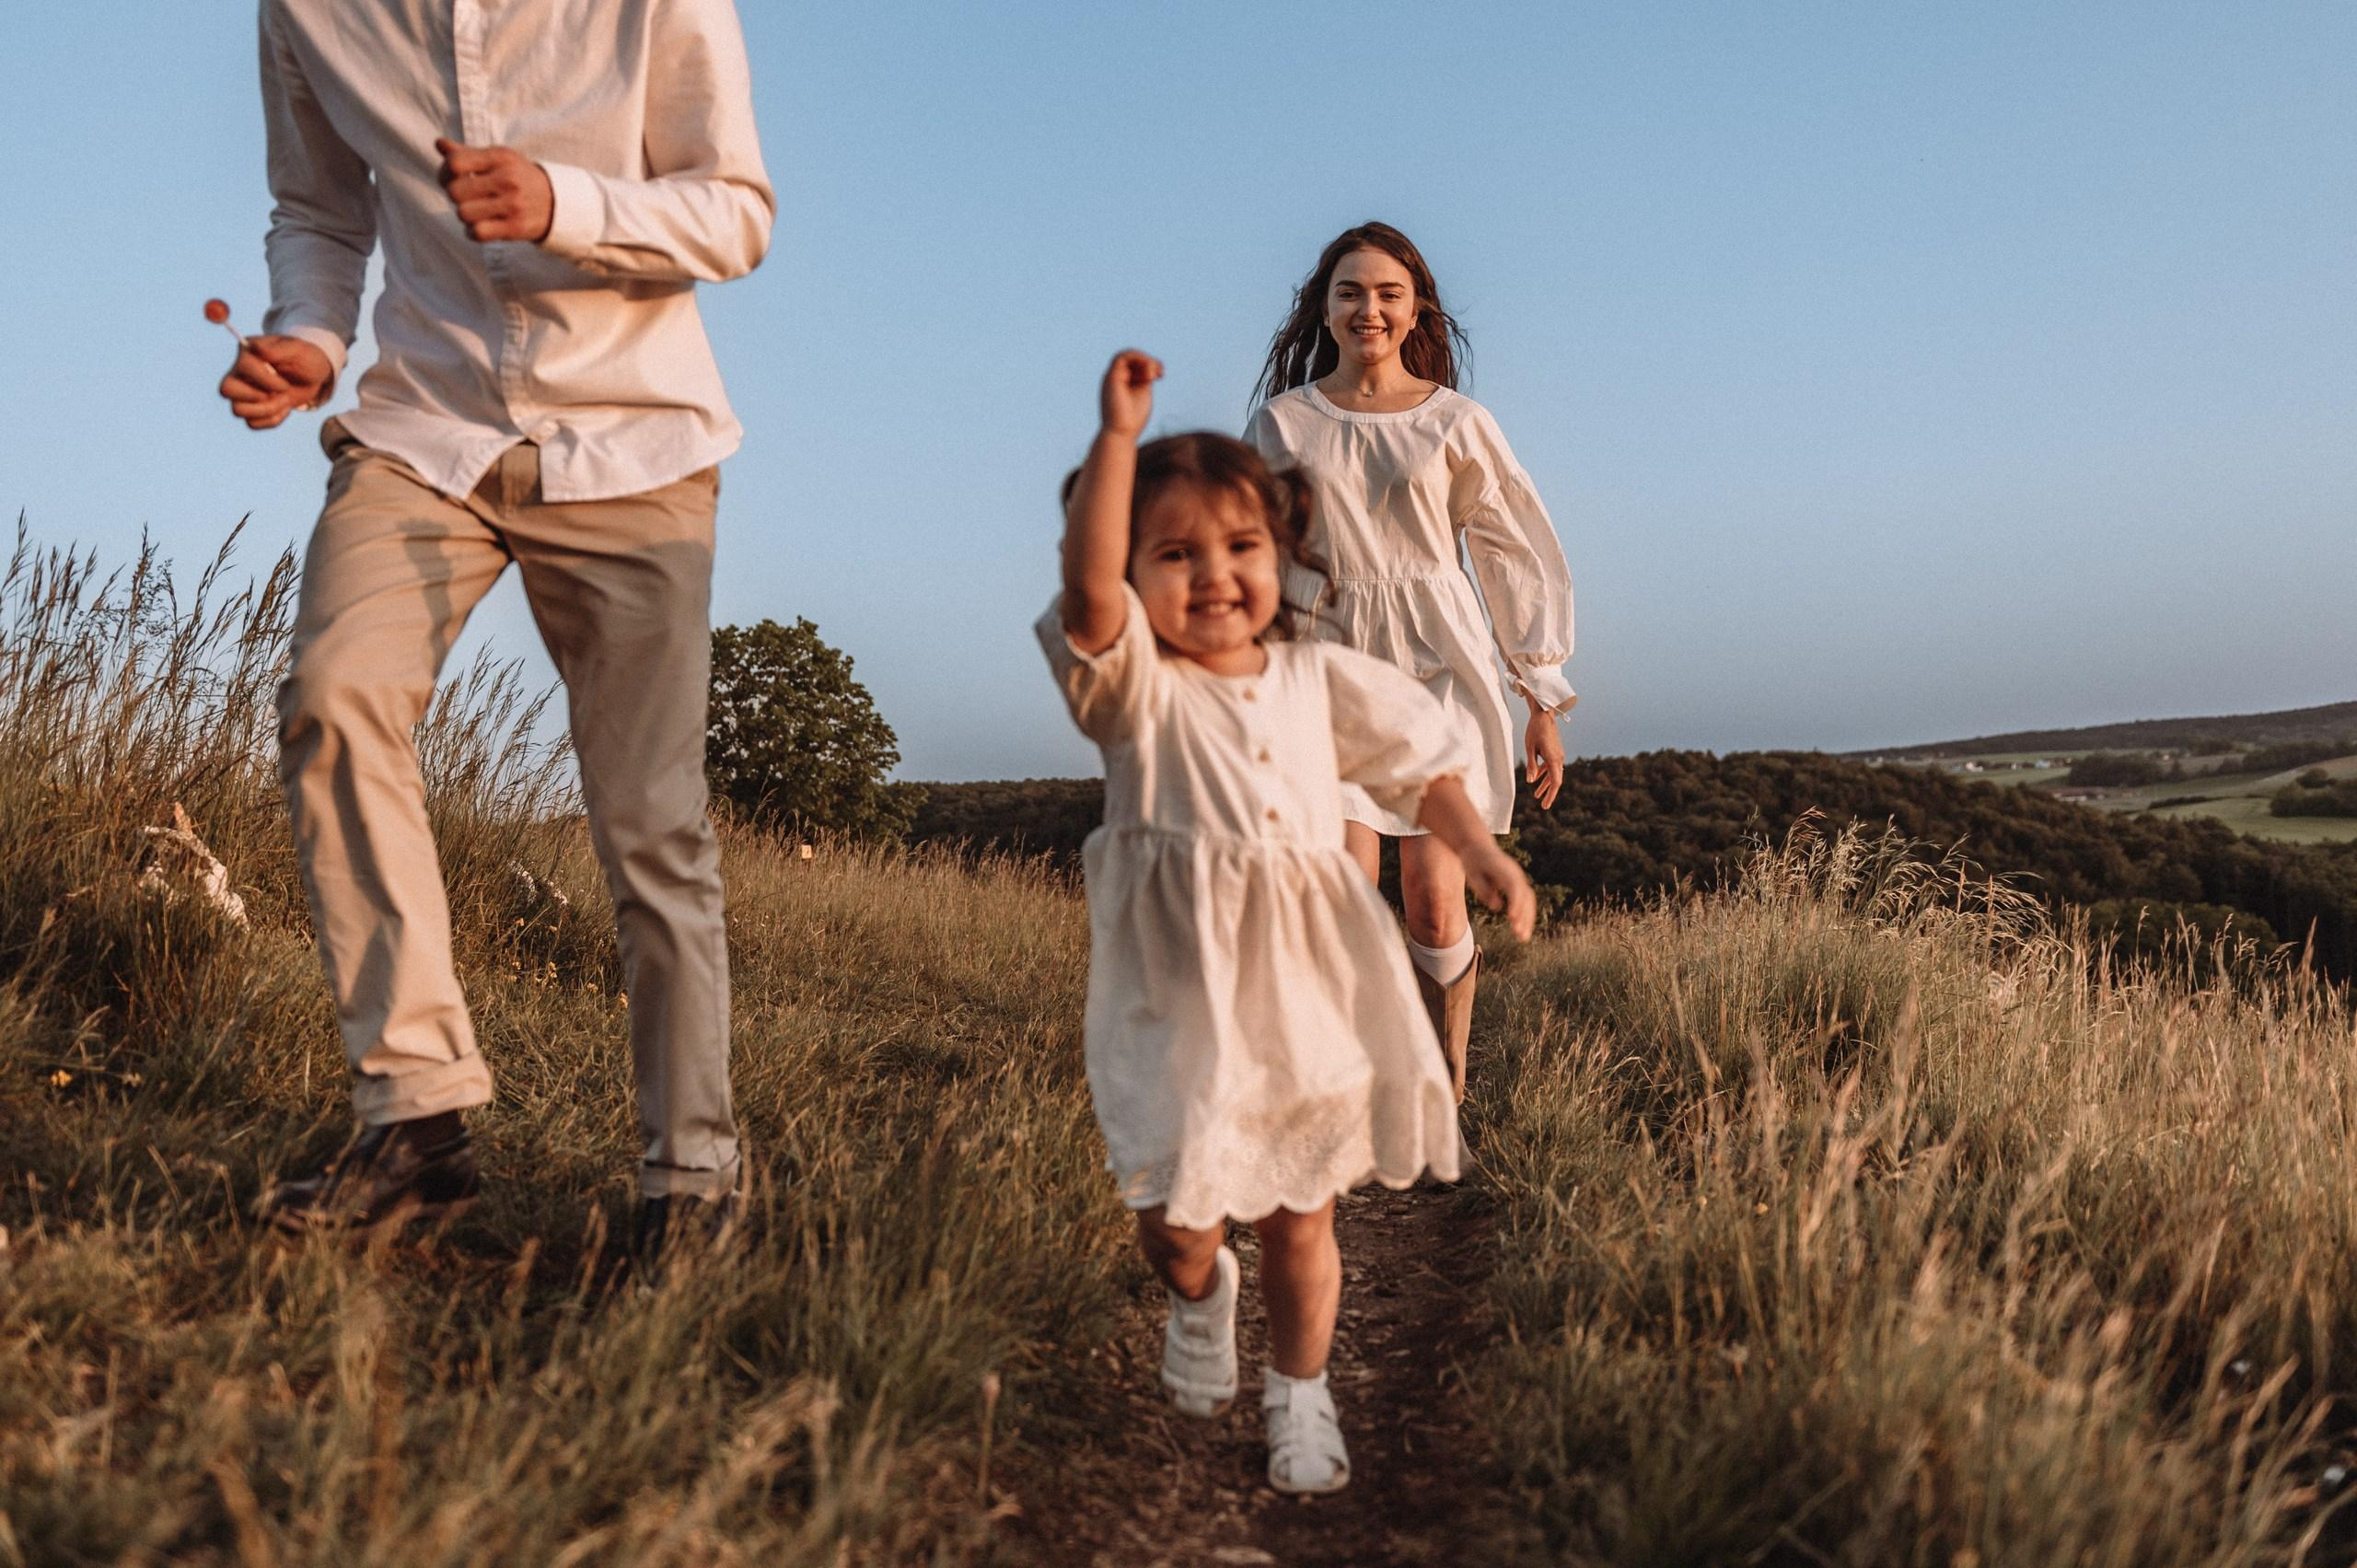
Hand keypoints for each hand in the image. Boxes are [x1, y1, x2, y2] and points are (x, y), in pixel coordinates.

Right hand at [218, 335, 334, 429]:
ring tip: (284, 400)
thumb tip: (257, 348)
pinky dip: (273, 420)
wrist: (314, 376)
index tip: (285, 383)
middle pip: (226, 390)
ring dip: (268, 410)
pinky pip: (252, 423)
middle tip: (279, 393)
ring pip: (237, 410)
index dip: (267, 380)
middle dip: (257, 397)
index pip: (244, 368)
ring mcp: (242, 393)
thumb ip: (278, 348)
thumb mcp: (298, 349)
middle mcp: (238, 373)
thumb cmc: (305, 358)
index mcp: (247, 353)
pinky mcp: (251, 409)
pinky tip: (284, 408)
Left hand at [436, 137, 554, 242]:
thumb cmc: (517, 177)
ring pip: (464, 213)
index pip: (455, 163)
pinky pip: (478, 232)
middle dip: (455, 196)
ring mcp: (513, 205)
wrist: (555, 202)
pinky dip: (473, 232)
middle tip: (466, 197)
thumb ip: (467, 153)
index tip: (451, 179)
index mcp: (500, 157)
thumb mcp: (497, 159)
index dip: (444, 173)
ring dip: (465, 215)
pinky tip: (480, 226)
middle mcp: (507, 179)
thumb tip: (439, 144)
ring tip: (476, 211)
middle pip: (455, 191)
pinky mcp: (515, 228)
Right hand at [1099, 349, 1161, 438]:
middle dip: (1149, 362)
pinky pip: (1122, 357)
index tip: (1162, 374)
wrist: (1122, 433)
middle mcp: (1115, 378)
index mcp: (1122, 383)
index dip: (1150, 364)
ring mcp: (1111, 377)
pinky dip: (1138, 359)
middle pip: (1132, 358)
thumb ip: (1145, 379)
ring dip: (1144, 360)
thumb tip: (1151, 369)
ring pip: (1127, 355)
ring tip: (1153, 374)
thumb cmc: (1133, 419)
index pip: (1135, 365)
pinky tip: (1148, 372)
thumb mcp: (1143, 393)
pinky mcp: (1111, 377)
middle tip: (1160, 373)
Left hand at [1463, 843, 1536, 942]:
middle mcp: (1515, 874)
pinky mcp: (1517, 883)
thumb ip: (1483, 890)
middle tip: (1520, 936)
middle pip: (1525, 897)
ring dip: (1528, 919)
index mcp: (1504, 870)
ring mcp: (1518, 878)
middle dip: (1524, 917)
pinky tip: (1521, 928)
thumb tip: (1496, 906)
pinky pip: (1525, 900)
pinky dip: (1525, 914)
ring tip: (1523, 938)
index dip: (1516, 904)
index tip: (1513, 919)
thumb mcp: (1473, 875)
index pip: (1514, 889)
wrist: (1477, 846)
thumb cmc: (1473, 862)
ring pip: (1529, 900)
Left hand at [1523, 700, 1565, 808]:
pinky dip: (1544, 774)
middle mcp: (1558, 758)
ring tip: (1537, 796)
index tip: (1546, 805)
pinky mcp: (1554, 751)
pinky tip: (1536, 780)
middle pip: (1556, 780)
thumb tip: (1530, 782)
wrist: (1544, 714)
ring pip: (1553, 774)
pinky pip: (1550, 767)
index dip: (1551, 795)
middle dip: (1549, 793)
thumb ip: (1531, 765)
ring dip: (1545, 784)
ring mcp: (1557, 755)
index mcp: (1554, 759)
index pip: (1555, 782)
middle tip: (1544, 806)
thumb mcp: (1530, 748)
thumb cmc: (1535, 730)